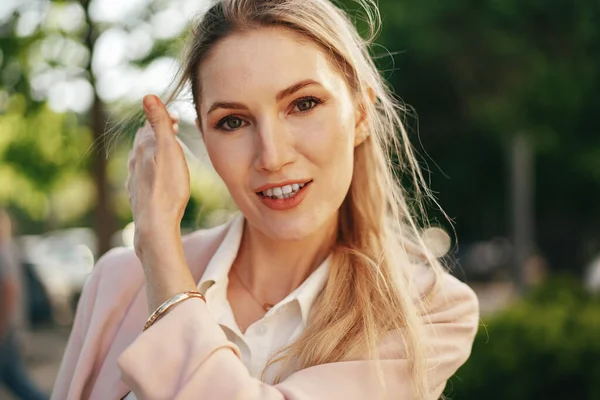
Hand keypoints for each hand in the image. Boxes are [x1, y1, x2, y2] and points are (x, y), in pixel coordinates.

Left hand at [127, 95, 189, 257]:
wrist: (155, 224)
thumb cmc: (167, 187)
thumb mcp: (168, 149)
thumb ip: (159, 123)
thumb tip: (147, 95)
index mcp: (143, 147)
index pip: (150, 124)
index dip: (164, 119)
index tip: (178, 121)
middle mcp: (134, 160)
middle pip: (144, 140)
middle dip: (158, 134)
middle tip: (174, 133)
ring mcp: (133, 178)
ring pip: (142, 158)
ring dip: (154, 153)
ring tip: (168, 155)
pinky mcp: (136, 194)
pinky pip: (142, 176)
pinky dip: (151, 170)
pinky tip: (157, 178)